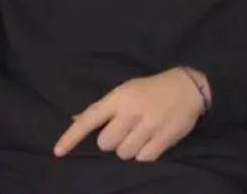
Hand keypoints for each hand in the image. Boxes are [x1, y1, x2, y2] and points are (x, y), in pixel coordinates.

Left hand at [53, 67, 206, 161]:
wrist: (189, 86)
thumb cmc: (152, 89)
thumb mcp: (126, 90)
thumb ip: (103, 108)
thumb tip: (75, 119)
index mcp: (119, 97)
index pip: (90, 118)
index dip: (72, 136)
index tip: (58, 152)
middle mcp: (131, 111)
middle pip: (105, 143)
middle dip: (112, 141)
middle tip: (124, 132)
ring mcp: (148, 125)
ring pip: (123, 154)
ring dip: (129, 149)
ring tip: (140, 137)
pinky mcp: (164, 137)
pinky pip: (143, 159)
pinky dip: (144, 155)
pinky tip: (150, 143)